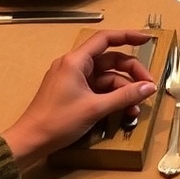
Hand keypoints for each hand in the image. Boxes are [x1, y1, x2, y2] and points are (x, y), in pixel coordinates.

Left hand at [2, 30, 156, 169]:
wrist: (30, 142)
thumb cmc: (58, 121)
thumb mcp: (95, 108)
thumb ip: (124, 96)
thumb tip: (149, 87)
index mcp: (76, 60)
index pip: (106, 39)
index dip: (128, 36)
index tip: (147, 39)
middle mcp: (75, 65)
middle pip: (110, 61)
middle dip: (130, 72)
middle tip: (148, 87)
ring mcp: (73, 79)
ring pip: (105, 77)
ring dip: (122, 90)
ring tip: (136, 107)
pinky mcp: (72, 93)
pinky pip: (97, 89)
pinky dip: (110, 97)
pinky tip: (123, 111)